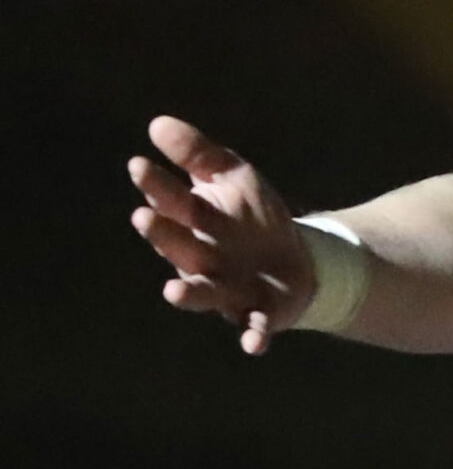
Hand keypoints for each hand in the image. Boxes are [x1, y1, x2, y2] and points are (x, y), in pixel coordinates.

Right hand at [129, 116, 311, 353]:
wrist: (299, 262)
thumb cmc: (254, 219)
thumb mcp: (235, 178)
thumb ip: (198, 154)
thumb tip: (157, 122)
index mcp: (194, 224)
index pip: (170, 203)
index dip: (155, 186)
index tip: (139, 164)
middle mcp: (203, 259)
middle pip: (179, 247)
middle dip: (163, 234)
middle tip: (145, 217)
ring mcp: (228, 288)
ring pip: (203, 292)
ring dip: (188, 294)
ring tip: (172, 291)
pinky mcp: (259, 312)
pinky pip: (254, 326)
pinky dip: (253, 336)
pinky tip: (253, 345)